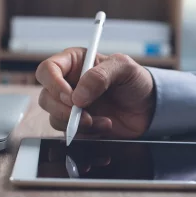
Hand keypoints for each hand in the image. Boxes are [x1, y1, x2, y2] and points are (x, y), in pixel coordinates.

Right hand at [36, 48, 155, 138]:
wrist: (148, 108)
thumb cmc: (136, 82)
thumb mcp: (124, 68)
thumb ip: (101, 75)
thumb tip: (78, 95)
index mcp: (74, 63)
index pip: (47, 70)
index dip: (54, 84)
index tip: (71, 97)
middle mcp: (68, 84)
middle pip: (46, 98)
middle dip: (63, 110)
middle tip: (85, 115)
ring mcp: (72, 106)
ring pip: (55, 118)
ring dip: (78, 123)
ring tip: (103, 121)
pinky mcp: (78, 125)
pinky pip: (70, 133)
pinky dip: (87, 133)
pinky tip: (106, 126)